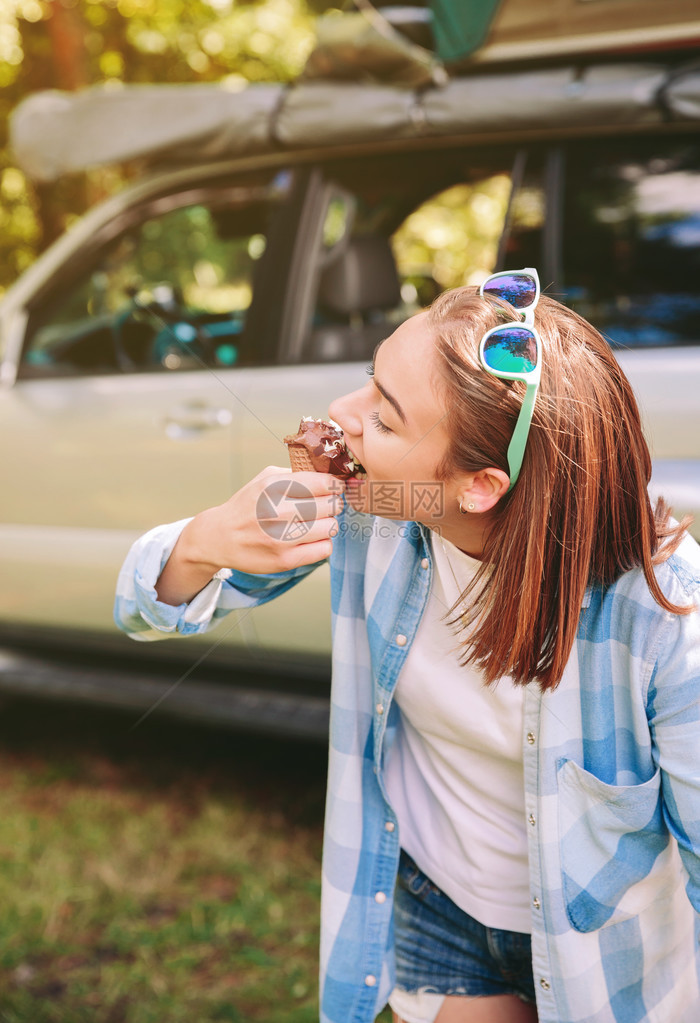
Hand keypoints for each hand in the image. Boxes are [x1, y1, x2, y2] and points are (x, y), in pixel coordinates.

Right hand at [156, 466, 344, 604]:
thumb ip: (296, 473)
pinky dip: (322, 543)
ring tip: (317, 523)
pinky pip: (325, 549)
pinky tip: (311, 539)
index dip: (335, 485)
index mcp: (275, 486)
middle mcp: (278, 511)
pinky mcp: (285, 560)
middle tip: (326, 506)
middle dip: (333, 504)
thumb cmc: (249, 505)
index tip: (333, 488)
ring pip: (331, 527)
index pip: (325, 483)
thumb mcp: (266, 478)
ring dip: (328, 524)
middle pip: (332, 505)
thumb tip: (330, 473)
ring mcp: (282, 537)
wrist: (220, 537)